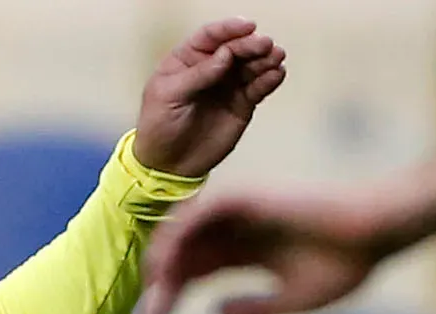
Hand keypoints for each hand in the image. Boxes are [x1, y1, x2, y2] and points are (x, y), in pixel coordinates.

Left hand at [136, 18, 287, 179]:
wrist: (168, 165)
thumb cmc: (158, 127)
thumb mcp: (167, 97)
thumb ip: (197, 75)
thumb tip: (224, 55)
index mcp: (187, 60)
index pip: (210, 37)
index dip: (228, 29)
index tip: (246, 26)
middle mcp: (211, 68)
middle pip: (236, 47)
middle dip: (251, 44)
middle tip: (265, 45)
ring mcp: (228, 84)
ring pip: (252, 64)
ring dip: (266, 59)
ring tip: (275, 58)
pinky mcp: (242, 103)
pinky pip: (259, 87)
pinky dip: (270, 79)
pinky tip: (276, 75)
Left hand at [143, 186, 397, 313]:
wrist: (376, 233)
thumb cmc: (346, 264)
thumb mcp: (292, 300)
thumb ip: (253, 308)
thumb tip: (212, 313)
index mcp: (248, 252)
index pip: (196, 271)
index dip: (172, 294)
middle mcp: (238, 231)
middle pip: (185, 255)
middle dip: (162, 286)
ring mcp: (241, 213)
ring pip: (186, 232)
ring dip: (164, 261)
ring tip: (153, 293)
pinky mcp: (247, 197)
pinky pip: (201, 212)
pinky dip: (180, 234)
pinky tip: (168, 264)